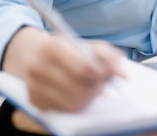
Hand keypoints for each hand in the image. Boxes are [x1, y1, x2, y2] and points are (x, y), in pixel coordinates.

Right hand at [2, 27, 124, 110]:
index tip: (103, 74)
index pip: (83, 68)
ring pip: (72, 104)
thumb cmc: (68, 50)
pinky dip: (73, 104)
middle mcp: (38, 66)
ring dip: (86, 98)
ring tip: (87, 87)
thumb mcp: (89, 45)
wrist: (35, 53)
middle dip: (94, 88)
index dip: (99, 74)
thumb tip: (123, 76)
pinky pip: (62, 111)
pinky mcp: (33, 101)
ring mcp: (33, 86)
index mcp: (53, 47)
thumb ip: (110, 57)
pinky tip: (73, 93)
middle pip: (79, 89)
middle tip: (98, 83)